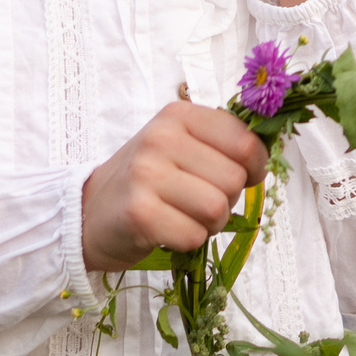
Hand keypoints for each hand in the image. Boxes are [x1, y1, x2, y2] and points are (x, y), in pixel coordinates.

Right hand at [80, 102, 269, 271]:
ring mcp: (147, 174)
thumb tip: (267, 156)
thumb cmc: (146, 180)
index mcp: (179, 115)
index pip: (245, 142)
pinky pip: (194, 235)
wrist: (89, 212)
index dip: (255, 167)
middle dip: (227, 199)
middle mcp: (162, 138)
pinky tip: (168, 231)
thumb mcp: (181, 145)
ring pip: (217, 208)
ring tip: (184, 216)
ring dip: (209, 224)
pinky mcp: (139, 213)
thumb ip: (221, 144)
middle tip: (197, 201)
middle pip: (234, 179)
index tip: (243, 176)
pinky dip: (189, 240)